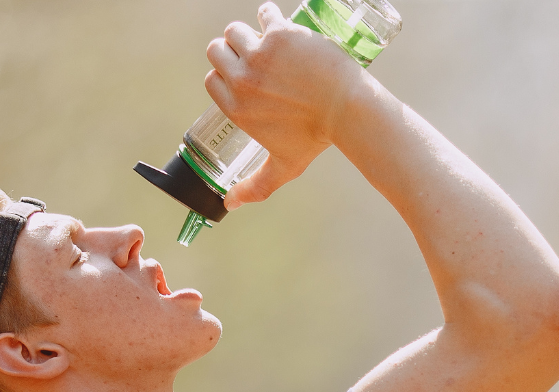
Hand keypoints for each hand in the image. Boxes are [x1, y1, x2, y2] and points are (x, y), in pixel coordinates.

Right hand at [204, 2, 364, 208]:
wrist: (346, 111)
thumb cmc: (315, 140)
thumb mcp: (283, 167)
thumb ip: (255, 187)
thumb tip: (229, 205)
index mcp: (238, 110)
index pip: (212, 82)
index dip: (225, 76)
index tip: (242, 76)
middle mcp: (243, 82)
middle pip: (217, 52)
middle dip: (231, 52)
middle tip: (253, 57)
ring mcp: (259, 56)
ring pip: (235, 30)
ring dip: (247, 32)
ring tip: (265, 40)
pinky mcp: (279, 34)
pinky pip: (264, 13)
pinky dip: (269, 15)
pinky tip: (277, 22)